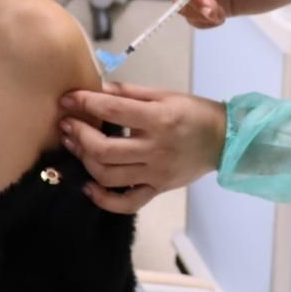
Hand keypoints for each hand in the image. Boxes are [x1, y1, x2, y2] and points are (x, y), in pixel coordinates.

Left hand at [59, 83, 227, 214]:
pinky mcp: (158, 189)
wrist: (224, 140)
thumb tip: (97, 88)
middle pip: (104, 149)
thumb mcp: (164, 94)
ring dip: (84, 161)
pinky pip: (127, 202)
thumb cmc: (194, 112)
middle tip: (65, 125)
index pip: (112, 110)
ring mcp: (156, 173)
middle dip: (78, 136)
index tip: (66, 100)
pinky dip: (104, 199)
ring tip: (74, 146)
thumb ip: (130, 93)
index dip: (84, 103)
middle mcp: (155, 149)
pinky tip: (89, 186)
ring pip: (109, 176)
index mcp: (158, 119)